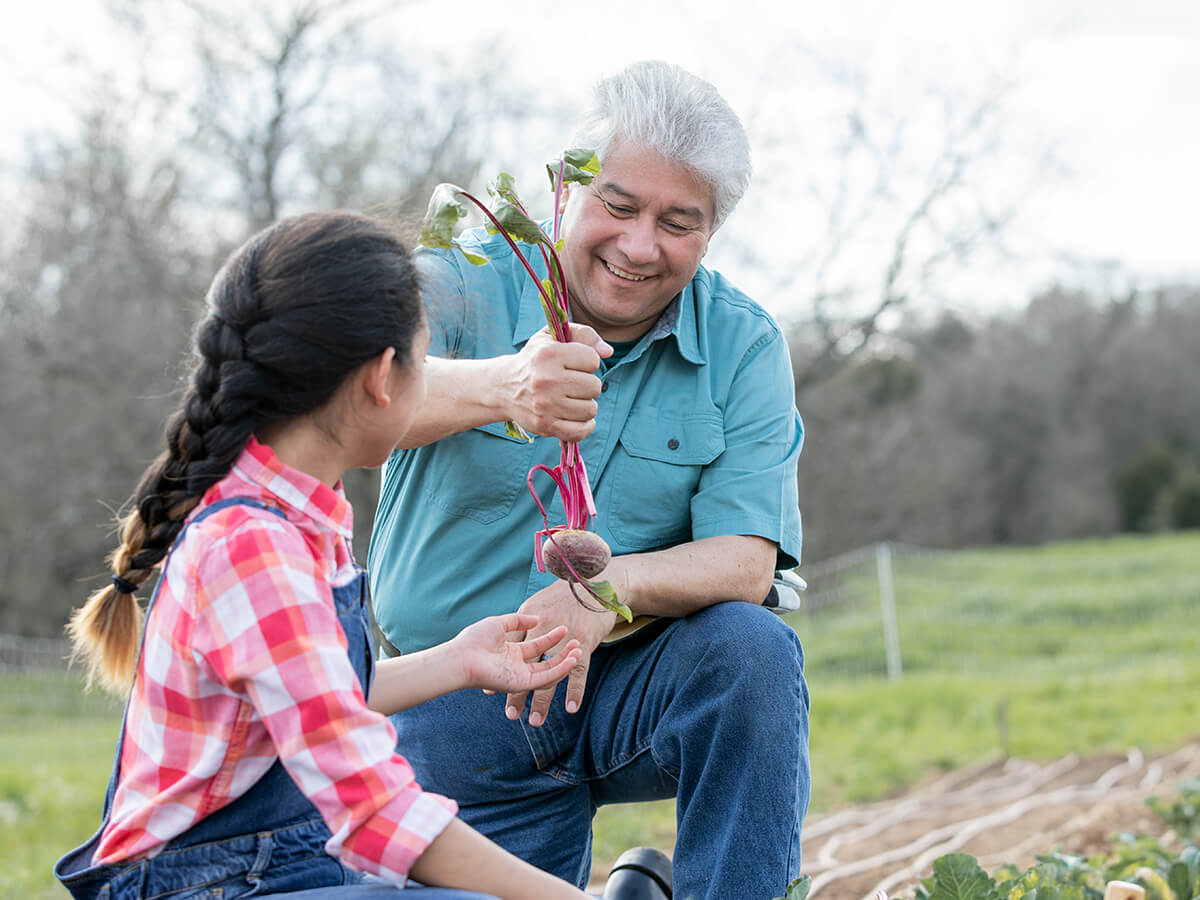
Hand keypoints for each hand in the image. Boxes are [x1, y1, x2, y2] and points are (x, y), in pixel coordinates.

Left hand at [449, 613, 581, 694]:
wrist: (462, 657)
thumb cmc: (476, 639)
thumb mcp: (500, 623)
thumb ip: (518, 621)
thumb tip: (536, 620)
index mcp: (510, 651)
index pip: (536, 646)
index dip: (551, 638)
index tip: (564, 628)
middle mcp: (517, 664)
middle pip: (545, 659)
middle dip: (561, 650)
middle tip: (575, 641)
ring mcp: (519, 674)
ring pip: (548, 670)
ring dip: (564, 660)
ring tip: (578, 648)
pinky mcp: (521, 683)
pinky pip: (545, 678)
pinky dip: (560, 670)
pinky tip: (571, 659)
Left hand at [505, 576, 620, 726]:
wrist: (596, 582)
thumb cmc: (564, 593)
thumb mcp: (537, 601)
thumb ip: (521, 620)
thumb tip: (504, 644)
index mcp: (530, 617)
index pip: (511, 649)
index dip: (501, 669)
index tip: (489, 690)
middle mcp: (544, 628)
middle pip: (527, 666)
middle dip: (518, 692)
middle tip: (511, 714)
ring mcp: (565, 638)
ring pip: (549, 674)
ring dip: (542, 699)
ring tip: (535, 720)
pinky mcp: (585, 643)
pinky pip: (579, 672)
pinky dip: (575, 690)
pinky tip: (570, 707)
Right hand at [506, 324, 612, 441]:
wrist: (504, 387)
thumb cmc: (535, 359)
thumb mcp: (553, 336)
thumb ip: (584, 334)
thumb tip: (607, 352)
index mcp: (549, 354)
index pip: (592, 360)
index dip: (588, 361)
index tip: (574, 364)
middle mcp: (546, 380)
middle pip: (595, 386)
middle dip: (588, 384)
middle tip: (573, 383)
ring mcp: (545, 405)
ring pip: (590, 409)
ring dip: (585, 404)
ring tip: (571, 398)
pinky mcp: (545, 425)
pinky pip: (580, 430)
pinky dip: (585, 425)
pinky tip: (578, 416)